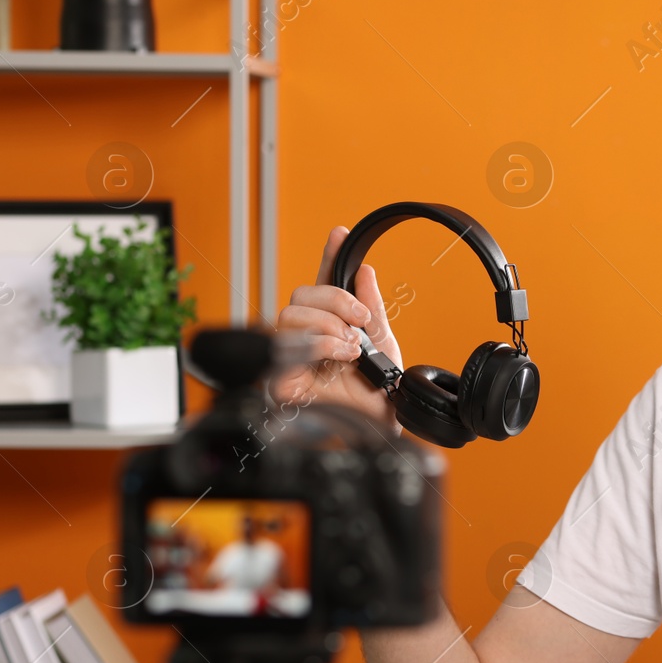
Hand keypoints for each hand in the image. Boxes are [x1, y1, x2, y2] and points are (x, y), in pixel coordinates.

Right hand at [271, 225, 402, 429]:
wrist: (378, 428)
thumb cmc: (377, 395)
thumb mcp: (383, 344)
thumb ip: (372, 307)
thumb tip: (365, 270)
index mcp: (331, 324)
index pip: (324, 283)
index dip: (329, 256)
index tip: (339, 234)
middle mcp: (307, 336)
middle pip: (301, 292)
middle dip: (336, 302)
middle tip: (360, 326)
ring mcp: (290, 354)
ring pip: (291, 313)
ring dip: (329, 327)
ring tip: (350, 349)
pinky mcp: (278, 377)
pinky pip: (287, 344)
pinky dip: (319, 344)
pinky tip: (337, 356)